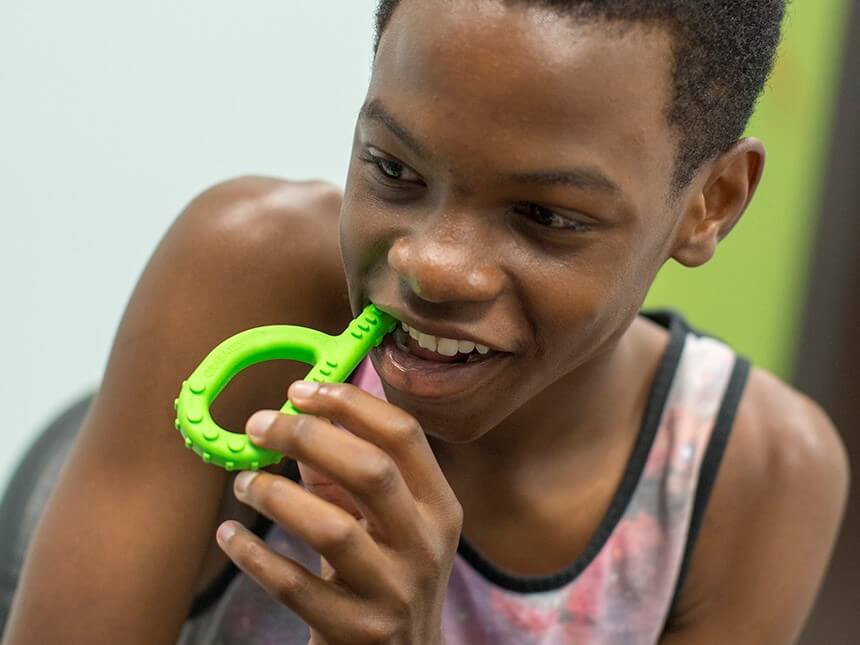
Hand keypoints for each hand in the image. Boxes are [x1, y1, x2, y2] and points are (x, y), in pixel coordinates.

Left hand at [216, 380, 462, 644]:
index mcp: (438, 506)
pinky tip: (231, 536)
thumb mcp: (383, 521)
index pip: (403, 435)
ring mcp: (396, 592)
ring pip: (333, 529)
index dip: (350, 403)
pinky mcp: (358, 631)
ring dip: (276, 495)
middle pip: (372, 471)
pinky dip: (255, 556)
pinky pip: (296, 587)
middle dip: (308, 436)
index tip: (301, 389)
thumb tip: (296, 418)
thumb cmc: (384, 574)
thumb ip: (346, 473)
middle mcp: (426, 545)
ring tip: (243, 483)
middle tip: (258, 424)